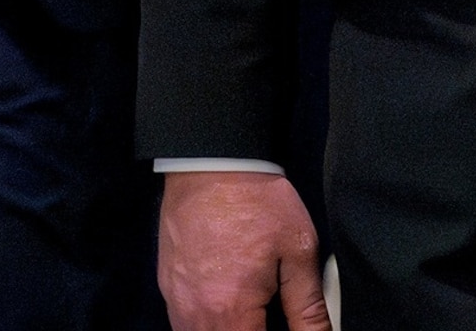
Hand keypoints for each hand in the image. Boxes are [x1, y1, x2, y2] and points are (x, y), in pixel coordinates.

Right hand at [159, 170, 326, 330]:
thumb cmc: (257, 202)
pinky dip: (204, 324)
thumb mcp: (298, 253)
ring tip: (249, 316)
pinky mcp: (166, 282)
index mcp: (232, 309)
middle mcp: (196, 311)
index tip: (283, 327)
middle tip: (267, 318)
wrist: (213, 161)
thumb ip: (308, 310)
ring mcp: (176, 297)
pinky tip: (224, 307)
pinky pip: (183, 322)